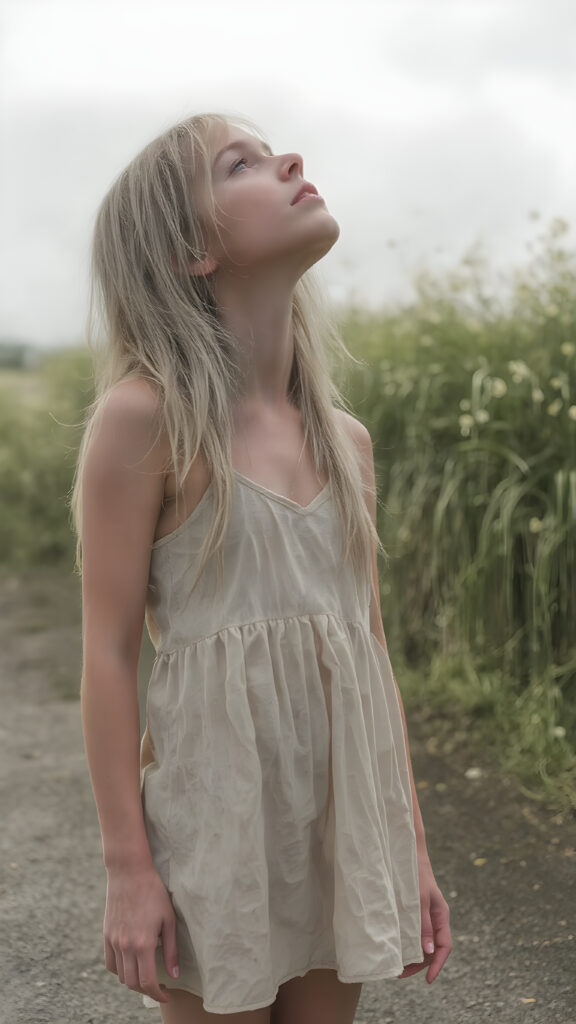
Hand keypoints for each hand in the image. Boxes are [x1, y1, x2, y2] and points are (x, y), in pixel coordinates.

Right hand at [103, 863, 178, 1003]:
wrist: (129, 872)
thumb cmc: (153, 892)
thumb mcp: (168, 919)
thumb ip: (171, 950)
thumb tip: (174, 975)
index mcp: (143, 944)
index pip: (147, 982)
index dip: (157, 994)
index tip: (166, 995)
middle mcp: (125, 946)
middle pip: (133, 983)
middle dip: (147, 990)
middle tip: (159, 987)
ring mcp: (113, 941)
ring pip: (120, 976)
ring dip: (133, 982)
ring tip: (146, 976)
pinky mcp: (106, 934)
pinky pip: (110, 963)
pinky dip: (119, 971)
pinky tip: (130, 965)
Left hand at [397, 851, 451, 983]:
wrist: (408, 854)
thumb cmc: (415, 875)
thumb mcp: (419, 901)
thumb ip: (423, 925)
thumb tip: (427, 952)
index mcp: (441, 915)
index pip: (444, 947)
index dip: (437, 965)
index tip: (428, 980)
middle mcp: (435, 918)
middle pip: (432, 949)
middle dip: (420, 965)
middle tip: (401, 974)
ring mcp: (426, 916)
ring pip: (423, 943)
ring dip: (412, 956)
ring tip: (397, 966)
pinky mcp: (415, 913)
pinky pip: (415, 933)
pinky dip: (408, 944)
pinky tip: (397, 949)